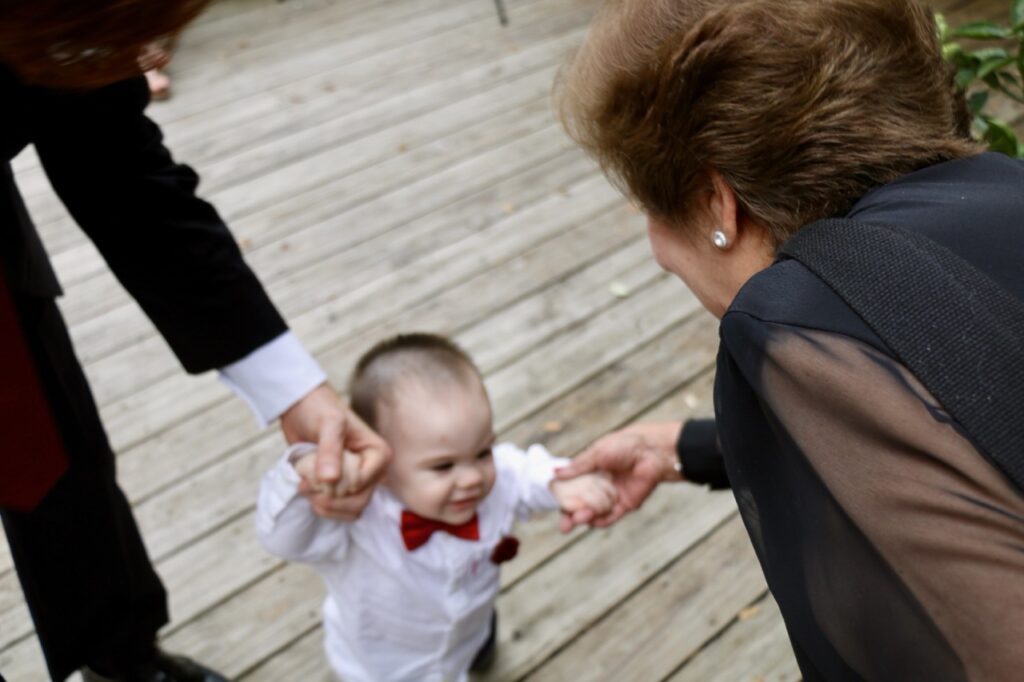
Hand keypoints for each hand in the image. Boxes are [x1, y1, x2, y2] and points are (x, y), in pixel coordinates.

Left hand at [280, 383, 390, 519]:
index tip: (316, 467)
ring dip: (322, 503)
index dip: (335, 483)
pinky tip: (309, 488)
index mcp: (379, 455)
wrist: (302, 409)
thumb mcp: (328, 423)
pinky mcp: (344, 491)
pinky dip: (321, 507)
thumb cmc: (320, 410)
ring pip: (349, 512)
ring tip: (306, 481)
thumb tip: (330, 479)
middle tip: (306, 479)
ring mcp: (359, 484)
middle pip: (357, 503)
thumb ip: (329, 449)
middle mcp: (373, 472)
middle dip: (327, 497)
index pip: (359, 485)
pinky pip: (339, 513)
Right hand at [554, 422, 682, 529]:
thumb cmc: (624, 445)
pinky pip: (611, 517)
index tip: (555, 505)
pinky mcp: (626, 504)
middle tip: (564, 526)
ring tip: (579, 518)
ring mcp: (612, 496)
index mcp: (590, 471)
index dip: (563, 498)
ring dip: (585, 518)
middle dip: (571, 516)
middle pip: (581, 504)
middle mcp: (599, 485)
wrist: (652, 451)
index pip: (572, 488)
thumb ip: (577, 466)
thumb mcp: (596, 453)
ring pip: (595, 512)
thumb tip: (554, 474)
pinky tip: (593, 521)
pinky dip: (602, 521)